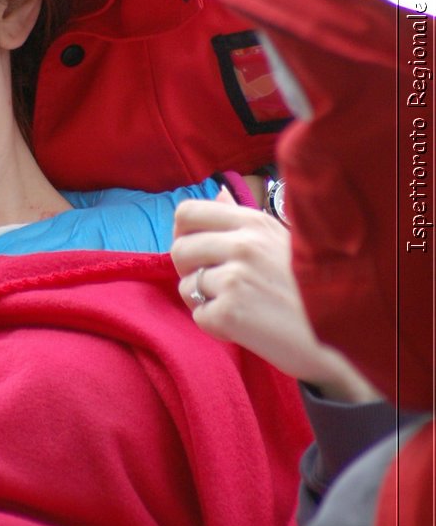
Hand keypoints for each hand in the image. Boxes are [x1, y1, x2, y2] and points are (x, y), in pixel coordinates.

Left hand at [171, 190, 378, 401]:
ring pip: (186, 286)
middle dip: (188, 270)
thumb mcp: (281, 238)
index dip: (183, 233)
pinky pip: (199, 317)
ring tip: (239, 307)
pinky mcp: (231, 313)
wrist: (346, 332)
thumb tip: (218, 194)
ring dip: (204, 301)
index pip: (187, 212)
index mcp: (252, 222)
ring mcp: (234, 278)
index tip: (196, 251)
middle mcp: (241, 244)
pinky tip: (245, 326)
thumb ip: (244, 220)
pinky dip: (216, 326)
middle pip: (178, 249)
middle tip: (213, 286)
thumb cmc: (312, 286)